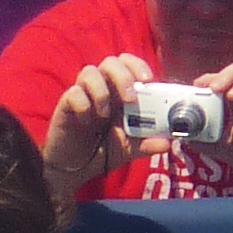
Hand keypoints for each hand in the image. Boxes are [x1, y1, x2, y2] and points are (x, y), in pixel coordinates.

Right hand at [44, 54, 149, 187]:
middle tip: (130, 99)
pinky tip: (85, 123)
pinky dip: (82, 105)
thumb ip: (146, 144)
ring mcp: (82, 95)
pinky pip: (73, 93)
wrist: (74, 170)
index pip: (129, 64)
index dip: (138, 66)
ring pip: (89, 71)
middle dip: (123, 76)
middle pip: (111, 62)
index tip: (148, 80)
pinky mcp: (65, 106)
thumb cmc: (102, 151)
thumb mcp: (129, 149)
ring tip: (104, 115)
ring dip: (101, 91)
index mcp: (119, 93)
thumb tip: (167, 143)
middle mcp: (101, 88)